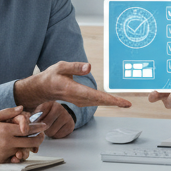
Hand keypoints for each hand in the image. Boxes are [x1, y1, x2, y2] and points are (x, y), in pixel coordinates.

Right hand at [0, 106, 46, 163]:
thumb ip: (8, 112)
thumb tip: (21, 109)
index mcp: (6, 130)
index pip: (28, 129)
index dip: (38, 127)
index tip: (43, 125)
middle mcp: (7, 142)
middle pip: (31, 142)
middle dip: (39, 138)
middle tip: (41, 135)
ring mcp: (5, 153)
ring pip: (25, 151)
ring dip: (31, 147)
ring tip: (33, 143)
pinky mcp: (1, 160)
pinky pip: (16, 159)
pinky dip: (20, 155)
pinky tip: (21, 150)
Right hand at [14, 61, 131, 110]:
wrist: (43, 88)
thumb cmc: (52, 76)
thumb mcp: (60, 67)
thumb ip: (74, 67)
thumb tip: (89, 67)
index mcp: (73, 89)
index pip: (93, 95)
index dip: (107, 99)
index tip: (117, 102)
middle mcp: (78, 97)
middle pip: (98, 101)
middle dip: (114, 103)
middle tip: (128, 104)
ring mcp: (80, 101)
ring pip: (98, 102)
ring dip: (111, 103)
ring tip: (125, 103)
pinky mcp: (82, 100)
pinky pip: (95, 101)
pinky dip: (106, 102)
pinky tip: (115, 102)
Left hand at [32, 100, 75, 138]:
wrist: (64, 113)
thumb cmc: (50, 112)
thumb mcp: (43, 109)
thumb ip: (36, 114)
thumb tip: (31, 122)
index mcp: (54, 105)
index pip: (41, 115)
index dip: (35, 121)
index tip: (33, 124)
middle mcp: (62, 110)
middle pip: (47, 125)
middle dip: (42, 128)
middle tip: (41, 127)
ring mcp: (68, 119)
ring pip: (52, 132)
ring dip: (48, 133)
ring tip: (49, 128)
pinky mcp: (71, 127)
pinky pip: (58, 136)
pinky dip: (55, 135)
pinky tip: (55, 130)